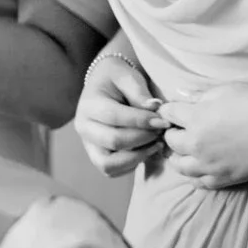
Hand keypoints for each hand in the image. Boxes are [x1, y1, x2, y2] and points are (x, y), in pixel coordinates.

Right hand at [76, 53, 167, 175]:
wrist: (106, 86)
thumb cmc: (118, 79)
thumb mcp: (127, 76)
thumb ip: (140, 92)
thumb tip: (155, 108)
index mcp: (88, 105)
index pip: (114, 116)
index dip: (141, 121)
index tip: (163, 121)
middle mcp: (84, 128)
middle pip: (113, 141)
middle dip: (143, 138)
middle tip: (161, 131)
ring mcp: (88, 145)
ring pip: (109, 164)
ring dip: (137, 157)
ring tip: (156, 144)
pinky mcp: (97, 157)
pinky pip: (113, 171)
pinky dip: (132, 165)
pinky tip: (147, 149)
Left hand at [157, 84, 247, 187]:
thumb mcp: (226, 90)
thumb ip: (201, 96)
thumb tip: (183, 97)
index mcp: (196, 118)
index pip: (168, 114)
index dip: (168, 111)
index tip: (171, 111)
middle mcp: (197, 143)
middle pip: (170, 141)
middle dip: (172, 134)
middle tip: (178, 130)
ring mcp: (210, 164)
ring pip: (180, 166)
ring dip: (178, 157)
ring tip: (184, 152)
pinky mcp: (225, 178)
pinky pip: (199, 183)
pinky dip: (194, 176)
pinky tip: (198, 169)